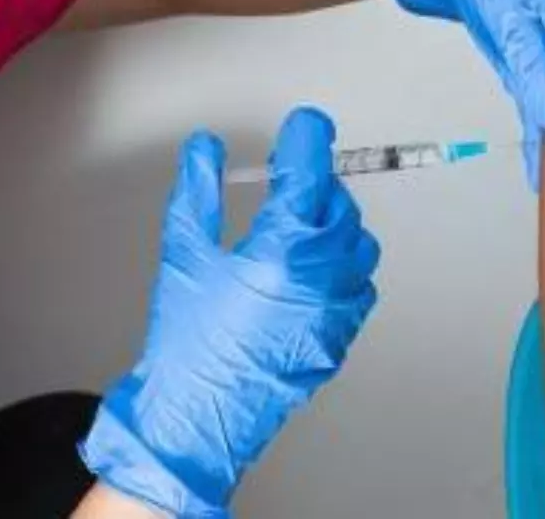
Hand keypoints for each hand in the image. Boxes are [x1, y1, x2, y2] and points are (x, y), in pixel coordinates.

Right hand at [80, 108, 378, 517]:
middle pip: (339, 205)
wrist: (199, 418)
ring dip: (334, 224)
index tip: (305, 126)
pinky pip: (359, 284)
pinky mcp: (342, 333)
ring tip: (298, 223)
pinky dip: (342, 266)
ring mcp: (338, 308)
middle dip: (316, 183)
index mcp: (282, 251)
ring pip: (358, 244)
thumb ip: (198, 192)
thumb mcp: (184, 255)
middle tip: (287, 178)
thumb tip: (205, 148)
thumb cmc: (187, 342)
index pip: (311, 173)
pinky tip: (310, 268)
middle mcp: (321, 277)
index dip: (308, 140)